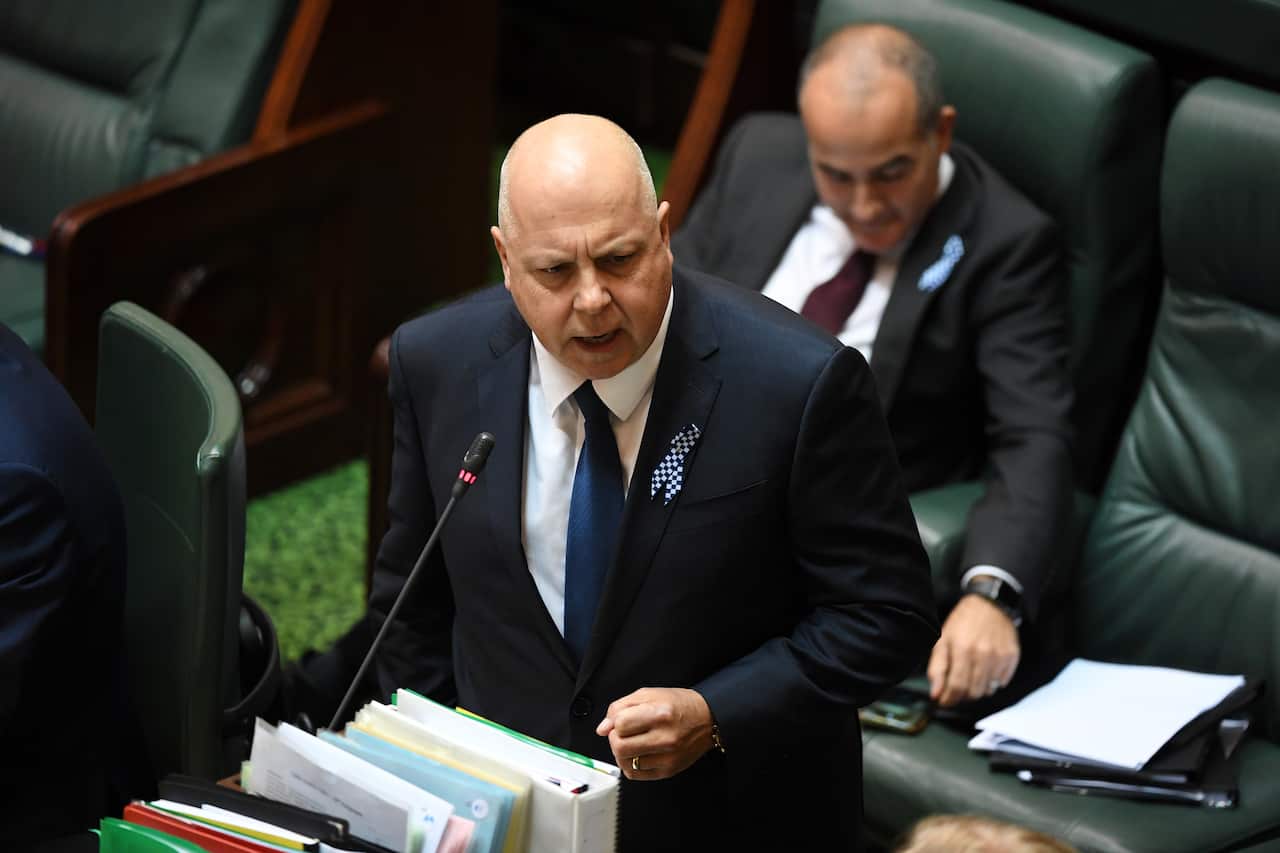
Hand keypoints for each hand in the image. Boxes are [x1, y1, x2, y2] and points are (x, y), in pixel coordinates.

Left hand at [595, 687, 714, 780]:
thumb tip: (602, 728)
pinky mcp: (669, 771)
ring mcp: (667, 757)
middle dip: (614, 739)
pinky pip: (636, 775)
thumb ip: (621, 707)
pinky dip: (630, 765)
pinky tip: (637, 754)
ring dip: (621, 753)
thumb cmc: (679, 704)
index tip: (621, 721)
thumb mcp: (649, 694)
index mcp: (659, 714)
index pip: (620, 724)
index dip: (614, 722)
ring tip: (631, 743)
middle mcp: (665, 737)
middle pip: (619, 746)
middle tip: (623, 733)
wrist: (708, 719)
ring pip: (625, 763)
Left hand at [927, 594, 1020, 706]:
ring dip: (976, 689)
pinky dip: (991, 682)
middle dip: (962, 695)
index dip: (949, 699)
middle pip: (973, 692)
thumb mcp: (942, 640)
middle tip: (956, 687)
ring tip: (970, 675)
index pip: (957, 686)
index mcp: (962, 649)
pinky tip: (985, 670)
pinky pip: (1001, 683)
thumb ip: (937, 668)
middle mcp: (983, 654)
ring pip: (987, 690)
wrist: (990, 604)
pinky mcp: (1012, 657)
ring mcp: (1000, 657)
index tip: (944, 701)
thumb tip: (936, 694)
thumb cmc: (963, 622)